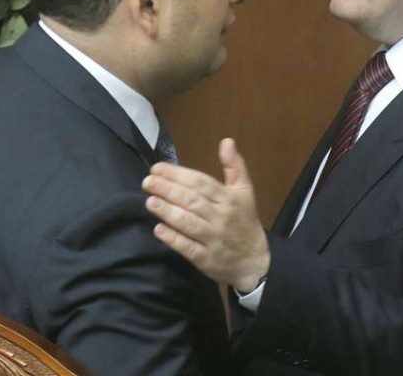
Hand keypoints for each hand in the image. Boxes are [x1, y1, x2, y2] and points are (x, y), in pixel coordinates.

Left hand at [143, 138, 269, 291]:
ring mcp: (213, 239)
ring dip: (168, 212)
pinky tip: (158, 229)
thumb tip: (227, 140)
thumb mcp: (245, 192)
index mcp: (229, 199)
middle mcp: (221, 217)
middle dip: (168, 190)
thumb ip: (235, 166)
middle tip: (147, 182)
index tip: (157, 168)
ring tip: (150, 201)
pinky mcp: (206, 259)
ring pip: (189, 223)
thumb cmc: (244, 222)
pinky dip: (173, 238)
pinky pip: (188, 248)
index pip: (201, 183)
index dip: (178, 175)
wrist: (254, 261)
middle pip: (192, 201)